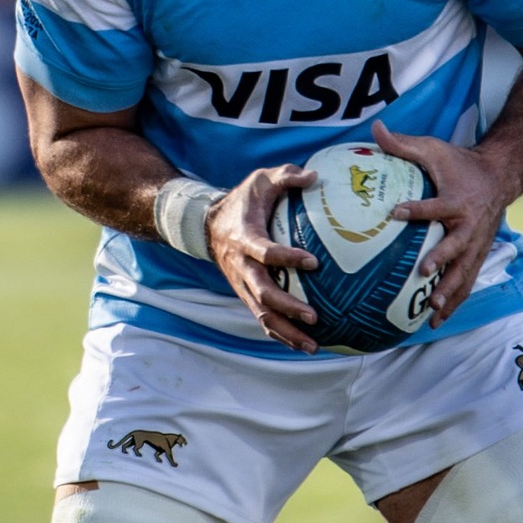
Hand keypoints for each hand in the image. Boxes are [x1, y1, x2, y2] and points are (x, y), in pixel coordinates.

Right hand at [207, 164, 318, 352]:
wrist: (207, 225)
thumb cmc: (243, 200)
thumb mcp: (260, 180)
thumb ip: (286, 176)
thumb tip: (314, 176)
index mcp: (245, 238)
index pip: (265, 252)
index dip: (286, 258)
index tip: (313, 262)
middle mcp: (241, 266)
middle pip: (262, 293)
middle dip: (287, 307)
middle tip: (314, 316)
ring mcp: (241, 285)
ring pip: (261, 314)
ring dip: (286, 332)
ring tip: (314, 346)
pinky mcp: (245, 295)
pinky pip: (262, 319)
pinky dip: (281, 335)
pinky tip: (305, 345)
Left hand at [372, 119, 519, 329]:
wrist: (501, 176)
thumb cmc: (461, 163)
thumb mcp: (434, 149)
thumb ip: (403, 144)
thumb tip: (374, 128)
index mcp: (457, 200)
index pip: (436, 206)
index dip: (417, 209)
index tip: (396, 213)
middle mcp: (469, 226)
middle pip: (456, 247)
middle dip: (441, 260)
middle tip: (422, 272)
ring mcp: (476, 244)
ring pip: (464, 272)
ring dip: (449, 292)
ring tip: (432, 311)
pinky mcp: (478, 255)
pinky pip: (466, 282)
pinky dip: (454, 301)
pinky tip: (436, 321)